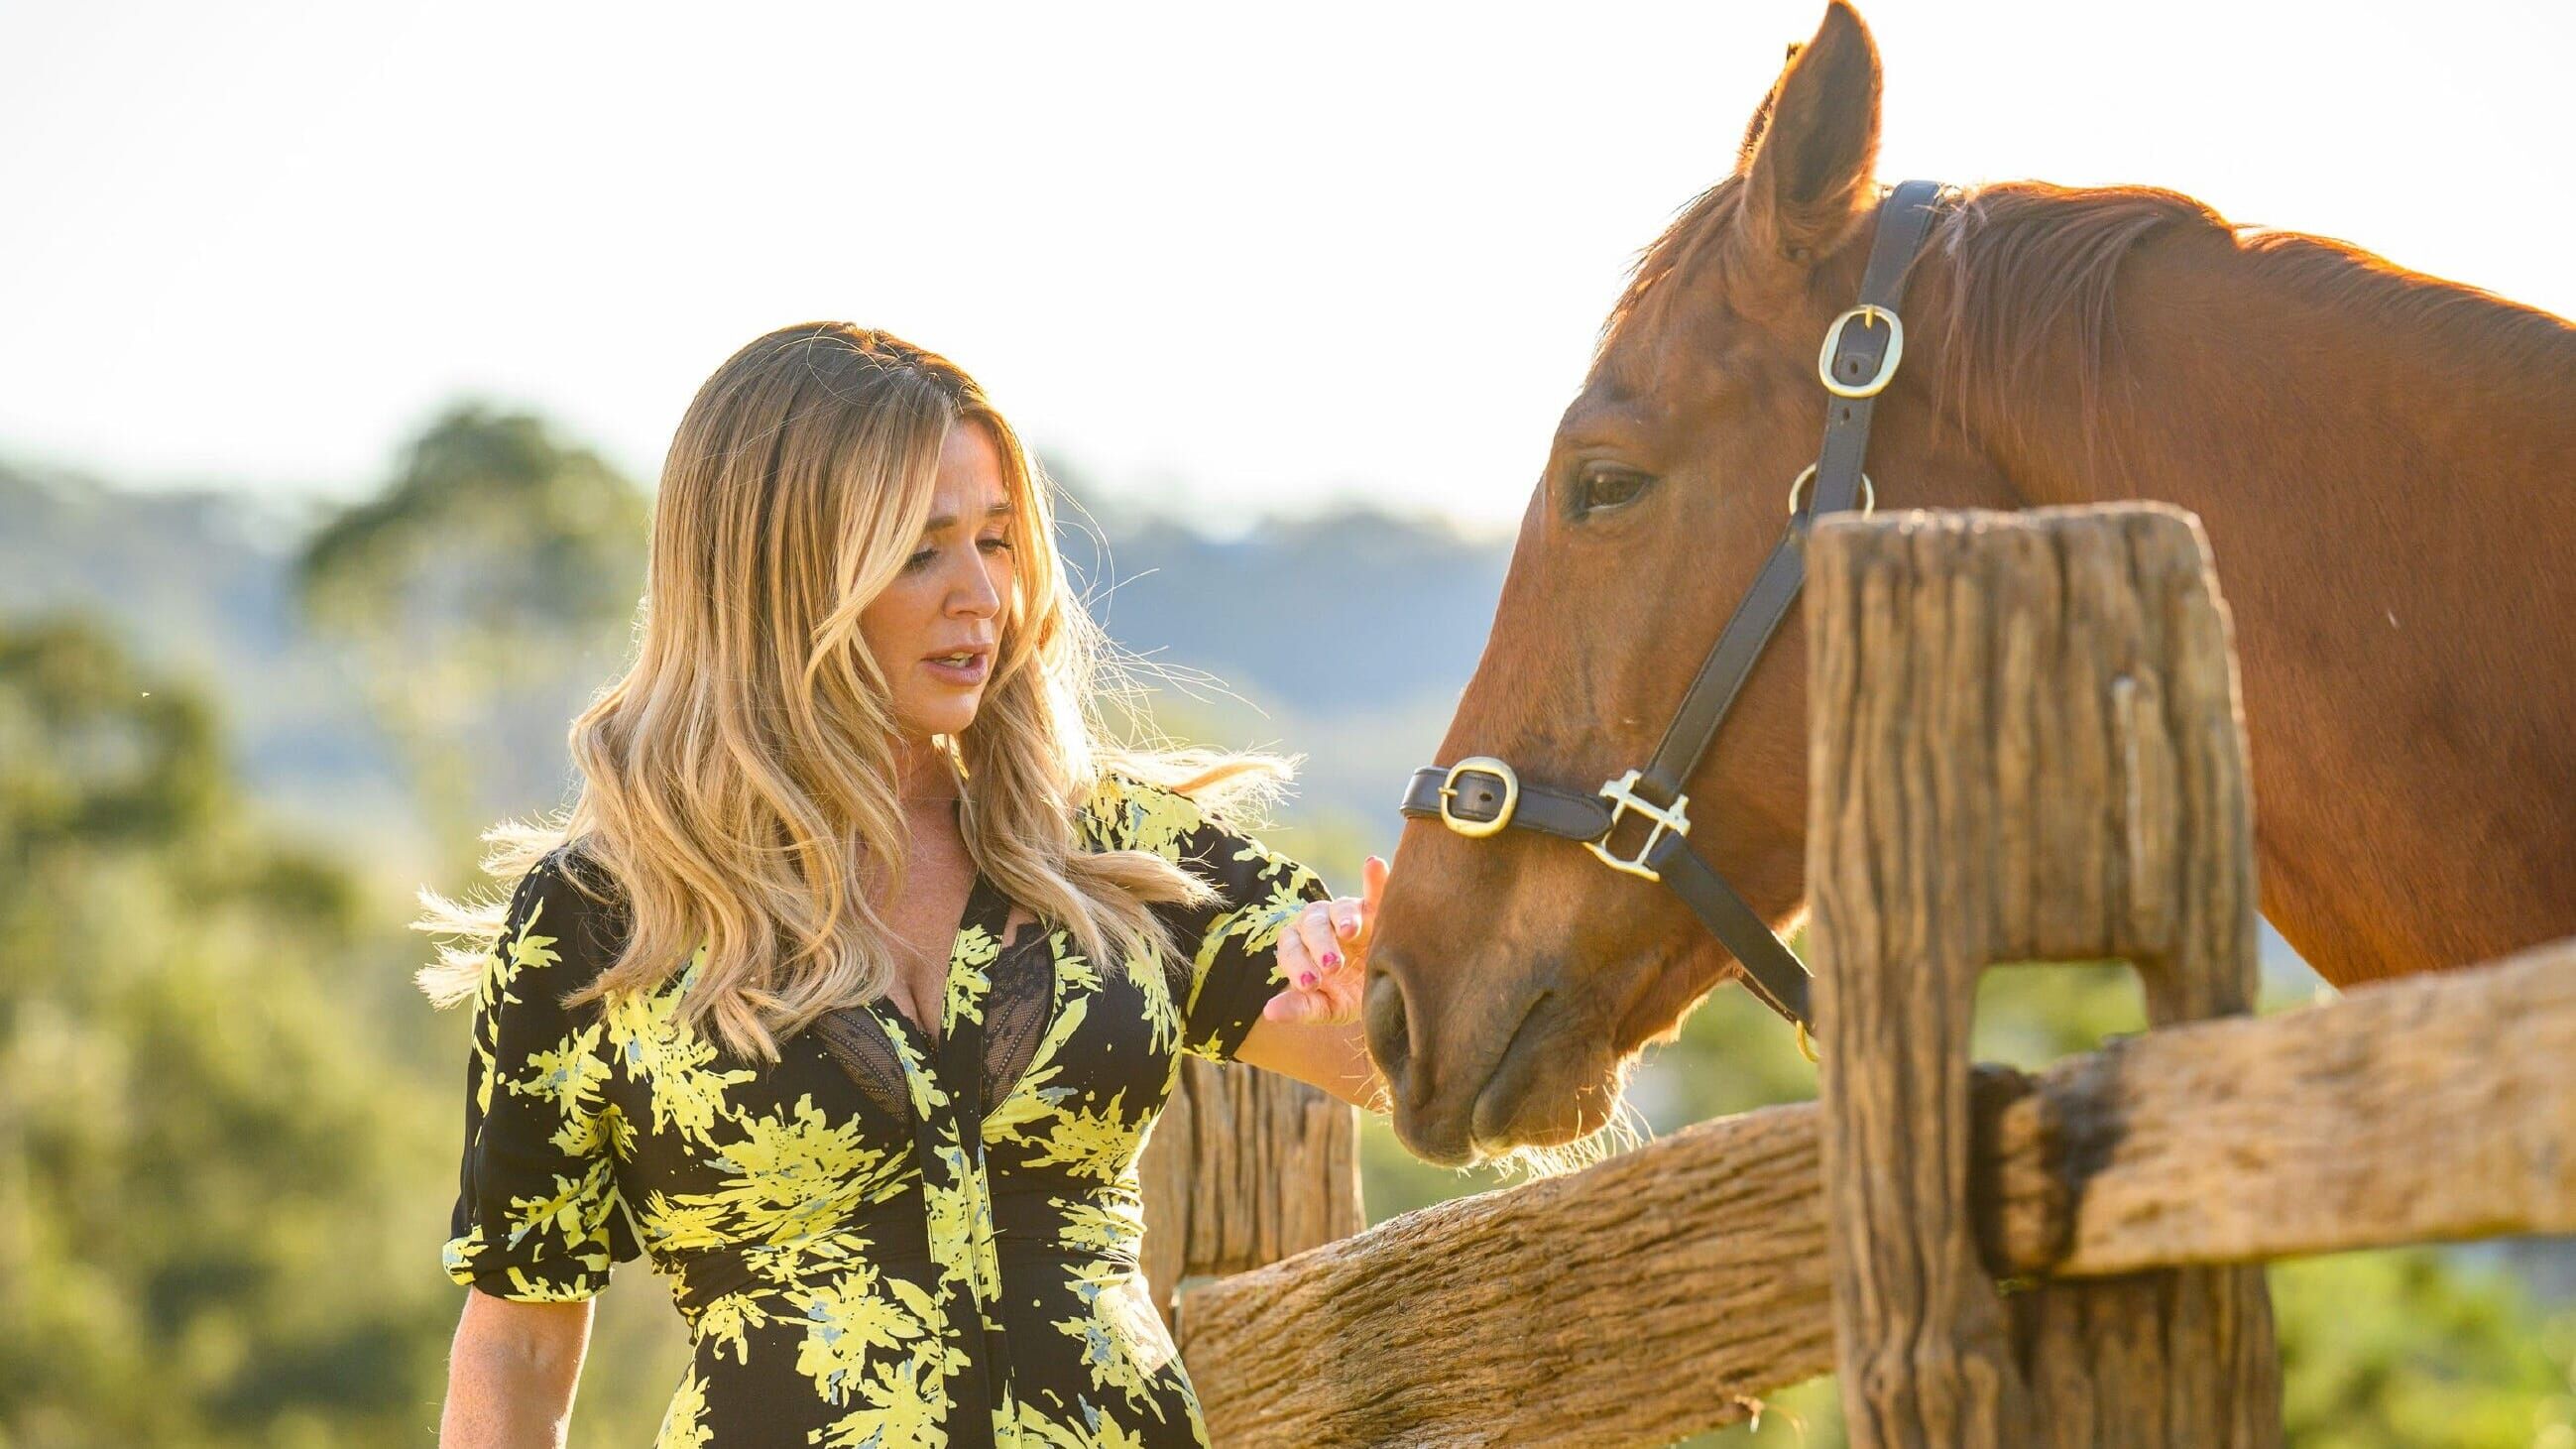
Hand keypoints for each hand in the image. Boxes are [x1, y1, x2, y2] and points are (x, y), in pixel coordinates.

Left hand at [1263, 855, 1387, 1026]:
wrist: (1383, 991)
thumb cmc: (1345, 997)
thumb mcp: (1325, 1007)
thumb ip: (1300, 1007)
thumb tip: (1269, 1013)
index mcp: (1300, 946)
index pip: (1291, 949)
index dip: (1298, 965)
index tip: (1309, 985)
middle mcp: (1320, 924)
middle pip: (1313, 926)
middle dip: (1320, 944)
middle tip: (1332, 966)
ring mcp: (1348, 913)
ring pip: (1340, 908)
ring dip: (1344, 917)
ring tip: (1350, 931)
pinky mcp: (1377, 908)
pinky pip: (1376, 890)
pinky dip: (1376, 877)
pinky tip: (1374, 864)